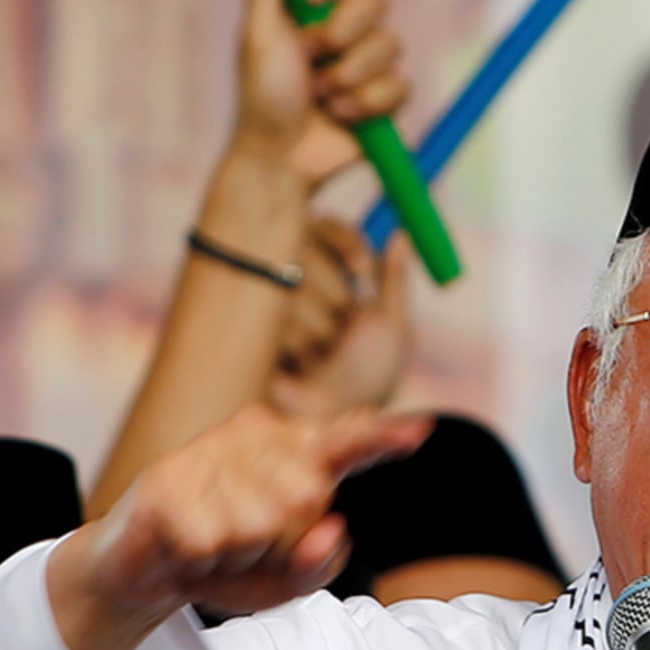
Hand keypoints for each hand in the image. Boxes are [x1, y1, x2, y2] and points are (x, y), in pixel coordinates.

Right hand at [51, 406, 431, 649]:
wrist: (145, 570)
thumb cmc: (231, 561)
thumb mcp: (288, 579)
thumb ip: (322, 561)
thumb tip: (331, 527)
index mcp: (295, 452)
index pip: (347, 441)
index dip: (382, 438)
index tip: (421, 432)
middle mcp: (254, 437)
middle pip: (306, 500)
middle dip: (283, 542)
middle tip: (249, 544)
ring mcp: (208, 451)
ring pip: (259, 524)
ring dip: (240, 554)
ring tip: (218, 543)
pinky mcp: (167, 479)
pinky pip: (213, 539)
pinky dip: (205, 559)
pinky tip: (188, 545)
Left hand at [228, 0, 409, 188]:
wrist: (283, 159)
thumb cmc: (261, 98)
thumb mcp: (259, 34)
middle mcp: (339, 22)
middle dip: (341, 34)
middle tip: (310, 59)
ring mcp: (366, 59)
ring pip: (390, 44)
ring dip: (350, 75)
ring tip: (321, 97)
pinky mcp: (387, 95)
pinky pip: (401, 84)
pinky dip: (368, 103)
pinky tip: (342, 116)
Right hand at [268, 220, 413, 416]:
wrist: (329, 421)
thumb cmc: (368, 377)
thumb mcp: (391, 327)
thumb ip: (394, 279)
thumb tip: (403, 232)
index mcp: (332, 275)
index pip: (327, 227)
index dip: (346, 242)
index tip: (362, 269)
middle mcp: (296, 279)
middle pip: (303, 244)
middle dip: (334, 294)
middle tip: (345, 326)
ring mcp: (267, 300)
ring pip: (290, 281)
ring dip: (316, 326)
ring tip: (322, 357)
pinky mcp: (246, 325)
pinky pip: (268, 312)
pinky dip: (294, 341)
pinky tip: (298, 365)